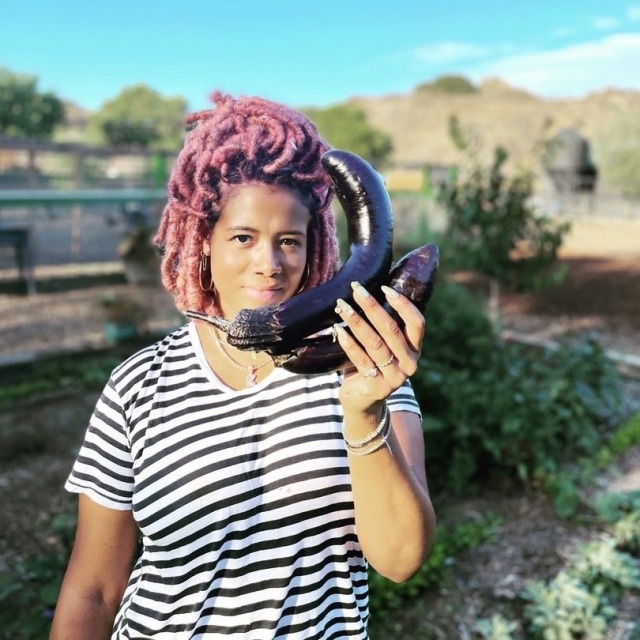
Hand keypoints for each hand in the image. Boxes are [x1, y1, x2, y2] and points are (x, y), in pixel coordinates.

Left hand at [333, 281, 424, 412]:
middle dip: (372, 306)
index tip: (384, 287)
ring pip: (375, 343)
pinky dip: (348, 343)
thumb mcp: (384, 345)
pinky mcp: (377, 387)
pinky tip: (337, 329)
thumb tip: (364, 290)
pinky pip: (361, 359)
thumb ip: (382, 325)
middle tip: (356, 289)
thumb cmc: (372, 363)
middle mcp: (410, 363)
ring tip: (342, 306)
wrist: (364, 401)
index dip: (403, 304)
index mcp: (415, 348)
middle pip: (391, 330)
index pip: (417, 323)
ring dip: (357, 322)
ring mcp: (395, 377)